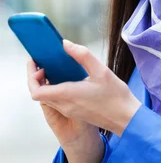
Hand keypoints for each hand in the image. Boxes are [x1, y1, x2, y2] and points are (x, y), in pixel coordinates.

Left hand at [27, 40, 141, 137]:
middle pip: (38, 94)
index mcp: (68, 95)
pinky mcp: (75, 112)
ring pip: (47, 98)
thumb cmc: (116, 96)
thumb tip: (65, 44)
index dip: (31, 77)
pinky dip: (55, 89)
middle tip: (42, 63)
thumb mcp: (101, 70)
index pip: (36, 91)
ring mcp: (69, 111)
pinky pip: (57, 101)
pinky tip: (66, 78)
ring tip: (53, 68)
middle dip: (36, 78)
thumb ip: (82, 55)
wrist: (126, 119)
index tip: (36, 64)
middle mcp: (65, 105)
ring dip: (45, 84)